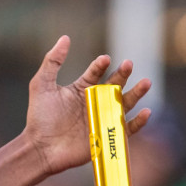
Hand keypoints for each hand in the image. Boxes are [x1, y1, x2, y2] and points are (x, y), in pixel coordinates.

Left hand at [22, 40, 150, 175]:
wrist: (40, 148)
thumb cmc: (39, 117)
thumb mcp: (42, 85)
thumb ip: (52, 61)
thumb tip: (65, 38)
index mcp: (81, 89)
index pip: (95, 72)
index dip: (101, 65)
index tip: (104, 59)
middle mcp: (94, 102)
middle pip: (114, 85)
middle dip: (123, 74)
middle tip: (129, 64)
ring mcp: (102, 118)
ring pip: (124, 104)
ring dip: (136, 93)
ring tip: (146, 83)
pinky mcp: (107, 136)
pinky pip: (127, 129)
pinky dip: (138, 122)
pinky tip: (146, 111)